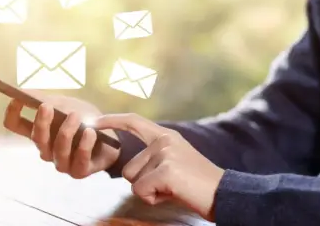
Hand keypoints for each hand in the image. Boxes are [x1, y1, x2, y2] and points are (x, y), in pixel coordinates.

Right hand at [2, 91, 119, 178]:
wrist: (113, 135)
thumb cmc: (85, 119)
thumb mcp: (66, 103)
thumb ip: (46, 99)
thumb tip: (24, 91)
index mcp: (39, 131)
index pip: (14, 125)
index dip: (12, 112)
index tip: (17, 99)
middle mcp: (46, 149)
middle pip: (35, 138)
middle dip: (41, 122)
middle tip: (47, 106)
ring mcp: (62, 162)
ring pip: (57, 150)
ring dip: (66, 132)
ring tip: (76, 116)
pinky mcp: (79, 171)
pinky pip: (79, 161)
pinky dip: (84, 145)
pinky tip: (90, 133)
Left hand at [95, 113, 224, 221]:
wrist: (225, 194)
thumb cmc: (197, 184)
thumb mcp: (174, 162)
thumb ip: (154, 158)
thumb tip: (130, 170)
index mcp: (166, 136)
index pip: (133, 122)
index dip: (112, 121)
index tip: (94, 121)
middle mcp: (164, 140)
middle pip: (128, 167)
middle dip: (143, 183)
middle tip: (169, 185)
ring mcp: (166, 154)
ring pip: (133, 180)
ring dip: (149, 191)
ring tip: (173, 188)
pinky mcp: (167, 171)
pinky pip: (141, 190)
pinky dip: (153, 198)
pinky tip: (173, 194)